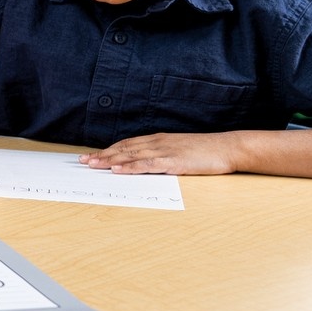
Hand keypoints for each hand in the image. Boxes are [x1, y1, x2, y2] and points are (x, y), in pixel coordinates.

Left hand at [80, 132, 236, 174]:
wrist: (228, 147)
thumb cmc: (206, 151)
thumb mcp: (180, 150)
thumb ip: (163, 155)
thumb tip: (148, 164)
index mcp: (158, 140)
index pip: (127, 144)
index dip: (108, 150)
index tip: (93, 155)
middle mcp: (157, 142)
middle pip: (124, 149)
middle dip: (102, 155)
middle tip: (83, 161)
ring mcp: (164, 151)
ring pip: (131, 155)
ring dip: (109, 161)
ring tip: (92, 165)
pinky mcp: (173, 161)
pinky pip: (147, 164)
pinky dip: (130, 167)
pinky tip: (117, 170)